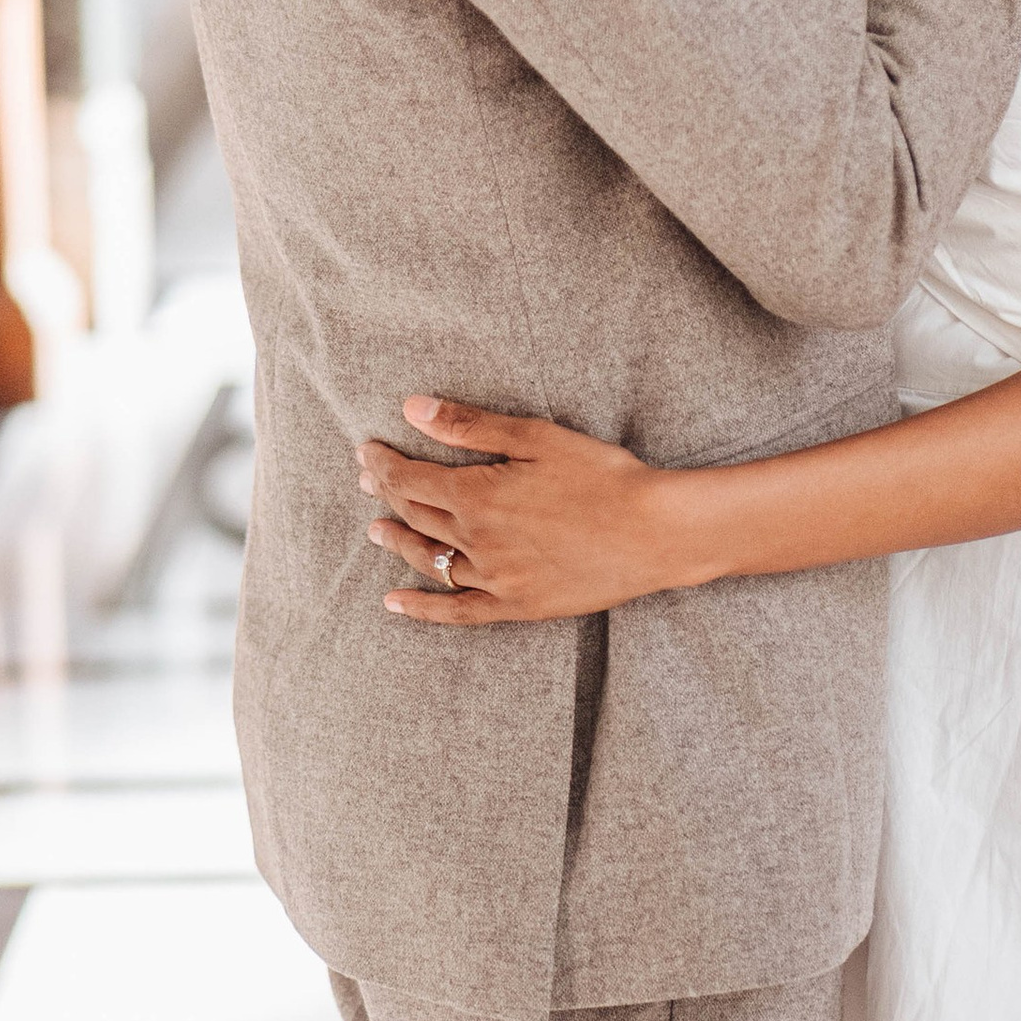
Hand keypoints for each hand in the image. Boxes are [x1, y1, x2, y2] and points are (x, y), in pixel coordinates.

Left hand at [362, 400, 695, 623]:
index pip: (409, 479)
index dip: (382, 464)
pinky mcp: (516, 605)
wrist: (654, 533)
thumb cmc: (601, 476)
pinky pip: (457, 612)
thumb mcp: (535, 437)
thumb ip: (470, 425)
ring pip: (430, 560)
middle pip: (416, 516)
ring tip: (377, 531)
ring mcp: (495, 579)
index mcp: (476, 496)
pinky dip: (422, 609)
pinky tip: (396, 603)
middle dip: (387, 495)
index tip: (366, 451)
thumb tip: (413, 408)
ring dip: (398, 542)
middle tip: (368, 481)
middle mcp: (476, 541)